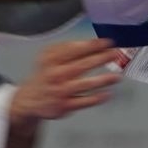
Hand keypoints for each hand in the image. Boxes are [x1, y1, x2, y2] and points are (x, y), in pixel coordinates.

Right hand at [9, 39, 124, 124]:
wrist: (31, 99)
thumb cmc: (46, 74)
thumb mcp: (49, 57)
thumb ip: (67, 48)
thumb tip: (93, 43)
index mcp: (51, 59)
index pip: (73, 49)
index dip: (92, 45)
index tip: (107, 42)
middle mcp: (55, 74)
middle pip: (81, 65)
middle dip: (101, 58)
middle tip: (114, 54)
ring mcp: (60, 91)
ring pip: (85, 85)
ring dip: (103, 80)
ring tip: (117, 76)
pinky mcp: (65, 105)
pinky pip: (84, 102)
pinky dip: (97, 98)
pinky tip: (108, 93)